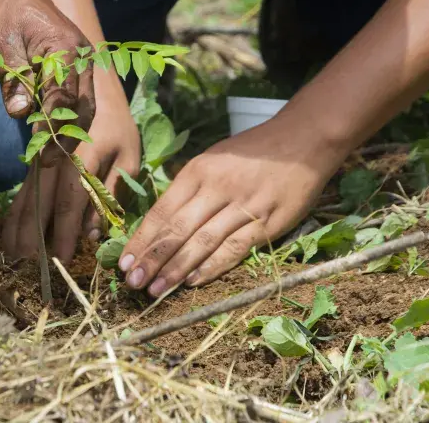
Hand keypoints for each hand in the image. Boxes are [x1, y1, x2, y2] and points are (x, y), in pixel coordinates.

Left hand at [0, 0, 93, 165]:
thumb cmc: (5, 16)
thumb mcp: (2, 47)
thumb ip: (14, 80)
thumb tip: (21, 114)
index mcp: (66, 50)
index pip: (63, 98)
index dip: (51, 127)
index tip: (39, 149)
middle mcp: (83, 58)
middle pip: (83, 108)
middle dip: (67, 138)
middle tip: (47, 162)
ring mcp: (85, 63)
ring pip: (86, 107)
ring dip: (71, 134)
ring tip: (52, 157)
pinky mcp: (80, 68)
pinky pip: (80, 99)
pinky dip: (70, 121)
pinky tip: (55, 137)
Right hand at [2, 73, 139, 262]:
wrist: (91, 91)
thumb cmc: (117, 128)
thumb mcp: (127, 157)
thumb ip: (111, 192)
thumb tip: (94, 232)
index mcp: (82, 158)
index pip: (71, 202)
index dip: (66, 233)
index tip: (64, 259)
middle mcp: (54, 162)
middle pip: (39, 205)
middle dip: (34, 239)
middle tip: (29, 270)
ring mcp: (39, 163)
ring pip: (25, 201)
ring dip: (18, 232)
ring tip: (13, 260)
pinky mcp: (33, 166)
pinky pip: (21, 195)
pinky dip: (14, 218)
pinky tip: (9, 239)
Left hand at [118, 117, 346, 296]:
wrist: (304, 139)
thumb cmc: (252, 152)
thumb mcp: (212, 159)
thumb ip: (188, 189)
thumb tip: (161, 224)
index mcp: (197, 171)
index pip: (161, 211)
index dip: (141, 239)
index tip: (124, 262)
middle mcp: (216, 188)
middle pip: (177, 229)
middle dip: (152, 259)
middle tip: (132, 282)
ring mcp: (242, 205)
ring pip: (202, 242)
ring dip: (176, 268)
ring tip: (156, 289)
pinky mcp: (267, 221)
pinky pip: (235, 247)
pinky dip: (213, 266)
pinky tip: (193, 282)